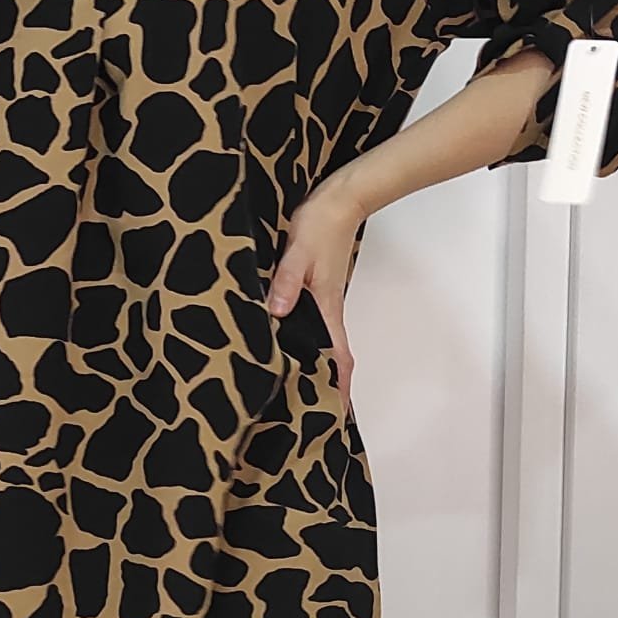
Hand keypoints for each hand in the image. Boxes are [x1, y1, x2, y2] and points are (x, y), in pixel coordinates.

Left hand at [266, 175, 364, 414]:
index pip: (338, 358)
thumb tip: (277, 312)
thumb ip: (287, 281)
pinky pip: (313, 326)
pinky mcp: (315, 290)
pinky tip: (288, 346)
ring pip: (322, 343)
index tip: (335, 418)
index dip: (339, 389)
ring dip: (315, 367)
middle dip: (326, 388)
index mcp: (327, 308)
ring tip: (296, 392)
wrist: (341, 199)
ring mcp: (323, 301)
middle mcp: (328, 310)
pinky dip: (306, 344)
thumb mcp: (298, 251)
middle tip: (309, 417)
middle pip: (332, 358)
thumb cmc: (321, 224)